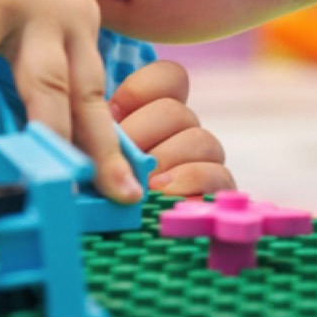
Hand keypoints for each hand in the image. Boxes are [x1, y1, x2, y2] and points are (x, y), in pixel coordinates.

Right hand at [0, 0, 141, 202]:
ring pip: (42, 82)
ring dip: (42, 132)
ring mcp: (29, 5)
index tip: (122, 188)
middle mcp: (65, 16)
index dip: (107, 144)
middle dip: (97, 151)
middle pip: (84, 95)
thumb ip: (21, 66)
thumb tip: (22, 132)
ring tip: (39, 178)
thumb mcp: (14, 20)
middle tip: (112, 196)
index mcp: (79, 24)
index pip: (97, 95)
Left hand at [109, 60, 233, 196]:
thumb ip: (101, 128)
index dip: (143, 89)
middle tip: (122, 153)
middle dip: (145, 131)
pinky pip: (220, 176)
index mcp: (158, 110)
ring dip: (167, 157)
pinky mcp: (217, 191)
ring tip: (145, 178)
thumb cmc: (104, 188)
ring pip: (200, 139)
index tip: (113, 111)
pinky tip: (164, 192)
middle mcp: (184, 130)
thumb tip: (96, 116)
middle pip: (177, 111)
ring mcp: (204, 159)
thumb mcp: (97, 151)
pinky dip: (191, 181)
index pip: (171, 78)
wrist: (129, 238)